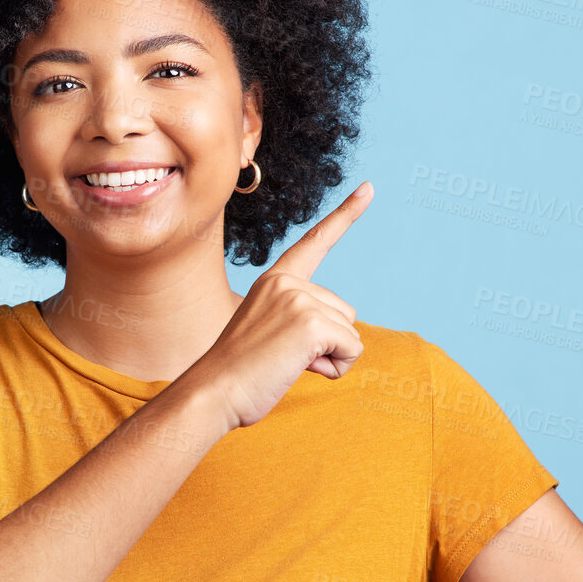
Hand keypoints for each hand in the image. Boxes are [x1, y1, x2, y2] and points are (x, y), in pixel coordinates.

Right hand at [200, 180, 373, 429]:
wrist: (213, 393)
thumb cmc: (239, 375)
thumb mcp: (268, 334)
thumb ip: (299, 322)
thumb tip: (343, 337)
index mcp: (274, 280)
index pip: (316, 242)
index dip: (346, 216)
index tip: (369, 188)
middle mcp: (287, 282)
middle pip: (345, 313)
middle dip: (327, 343)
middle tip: (282, 357)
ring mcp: (298, 298)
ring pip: (350, 333)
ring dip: (329, 357)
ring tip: (286, 364)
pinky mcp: (310, 321)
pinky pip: (351, 349)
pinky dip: (334, 368)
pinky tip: (298, 369)